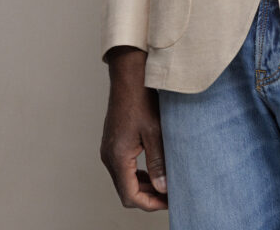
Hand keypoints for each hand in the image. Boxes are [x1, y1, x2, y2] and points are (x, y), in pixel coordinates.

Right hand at [99, 46, 168, 210]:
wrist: (129, 75)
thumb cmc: (141, 98)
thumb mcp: (155, 131)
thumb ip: (158, 162)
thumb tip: (163, 188)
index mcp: (117, 157)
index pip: (130, 196)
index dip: (150, 204)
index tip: (169, 202)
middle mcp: (109, 156)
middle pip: (126, 191)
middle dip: (148, 197)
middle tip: (170, 196)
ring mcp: (109, 149)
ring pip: (124, 179)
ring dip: (143, 185)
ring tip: (165, 184)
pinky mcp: (113, 142)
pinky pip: (123, 167)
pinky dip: (138, 173)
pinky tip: (154, 169)